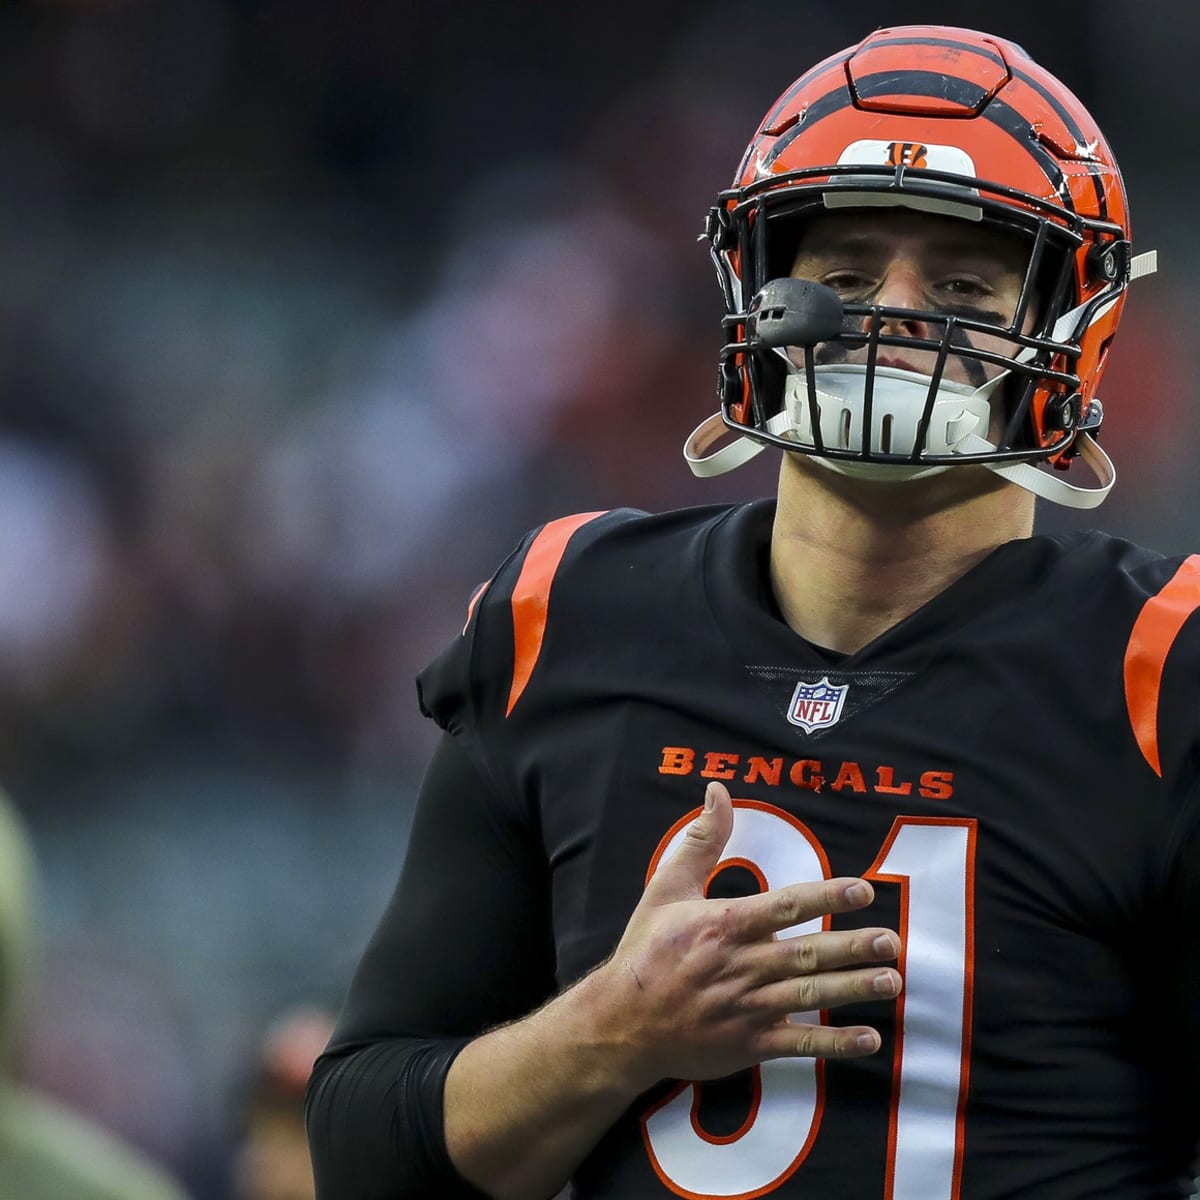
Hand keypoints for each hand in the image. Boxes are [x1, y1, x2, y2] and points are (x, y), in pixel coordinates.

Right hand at [595, 781, 900, 1090]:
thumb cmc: (647, 950)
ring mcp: (747, 1008)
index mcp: (724, 924)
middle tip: (891, 940)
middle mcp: (741, 965)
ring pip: (809, 995)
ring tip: (891, 980)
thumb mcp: (666, 888)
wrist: (621, 1021)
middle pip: (806, 952)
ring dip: (852, 989)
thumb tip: (718, 790)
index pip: (785, 906)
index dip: (827, 897)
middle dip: (852, 947)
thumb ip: (701, 840)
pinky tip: (869, 1039)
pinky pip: (799, 1044)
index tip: (862, 890)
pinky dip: (834, 1044)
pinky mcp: (749, 1044)